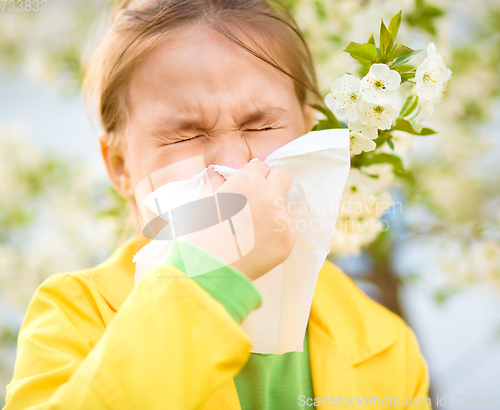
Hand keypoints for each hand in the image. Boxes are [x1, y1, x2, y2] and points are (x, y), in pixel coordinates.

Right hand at [207, 160, 295, 280]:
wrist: (209, 269)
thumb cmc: (201, 235)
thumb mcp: (204, 203)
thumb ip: (216, 185)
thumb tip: (217, 176)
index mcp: (248, 181)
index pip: (260, 165)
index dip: (252, 176)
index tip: (246, 188)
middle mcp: (270, 196)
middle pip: (283, 177)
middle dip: (273, 184)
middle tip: (260, 199)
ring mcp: (282, 219)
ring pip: (283, 208)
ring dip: (272, 214)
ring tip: (250, 233)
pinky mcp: (288, 240)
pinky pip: (286, 231)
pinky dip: (275, 236)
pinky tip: (256, 246)